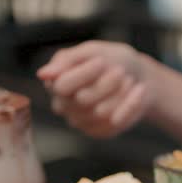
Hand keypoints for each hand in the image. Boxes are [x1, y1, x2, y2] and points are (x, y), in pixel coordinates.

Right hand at [37, 40, 153, 137]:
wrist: (136, 75)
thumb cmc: (109, 60)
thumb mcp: (90, 51)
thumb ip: (67, 60)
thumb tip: (43, 74)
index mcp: (56, 84)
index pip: (62, 86)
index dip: (84, 74)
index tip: (102, 61)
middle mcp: (65, 106)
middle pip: (84, 99)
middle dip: (107, 82)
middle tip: (121, 70)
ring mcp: (82, 122)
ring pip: (102, 112)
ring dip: (121, 92)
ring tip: (128, 80)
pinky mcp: (102, 131)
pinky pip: (118, 122)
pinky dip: (132, 104)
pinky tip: (138, 91)